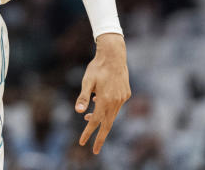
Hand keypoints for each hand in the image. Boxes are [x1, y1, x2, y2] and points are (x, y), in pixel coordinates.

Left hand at [75, 33, 130, 153]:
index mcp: (104, 99)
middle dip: (100, 138)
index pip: (95, 121)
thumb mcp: (87, 81)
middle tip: (94, 150)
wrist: (114, 55)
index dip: (88, 133)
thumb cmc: (97, 67)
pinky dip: (107, 109)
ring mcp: (122, 98)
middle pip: (107, 124)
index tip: (82, 142)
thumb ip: (83, 97)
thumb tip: (78, 112)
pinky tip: (98, 102)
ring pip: (112, 115)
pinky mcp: (126, 94)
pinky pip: (116, 106)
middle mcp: (115, 101)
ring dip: (101, 120)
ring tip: (90, 119)